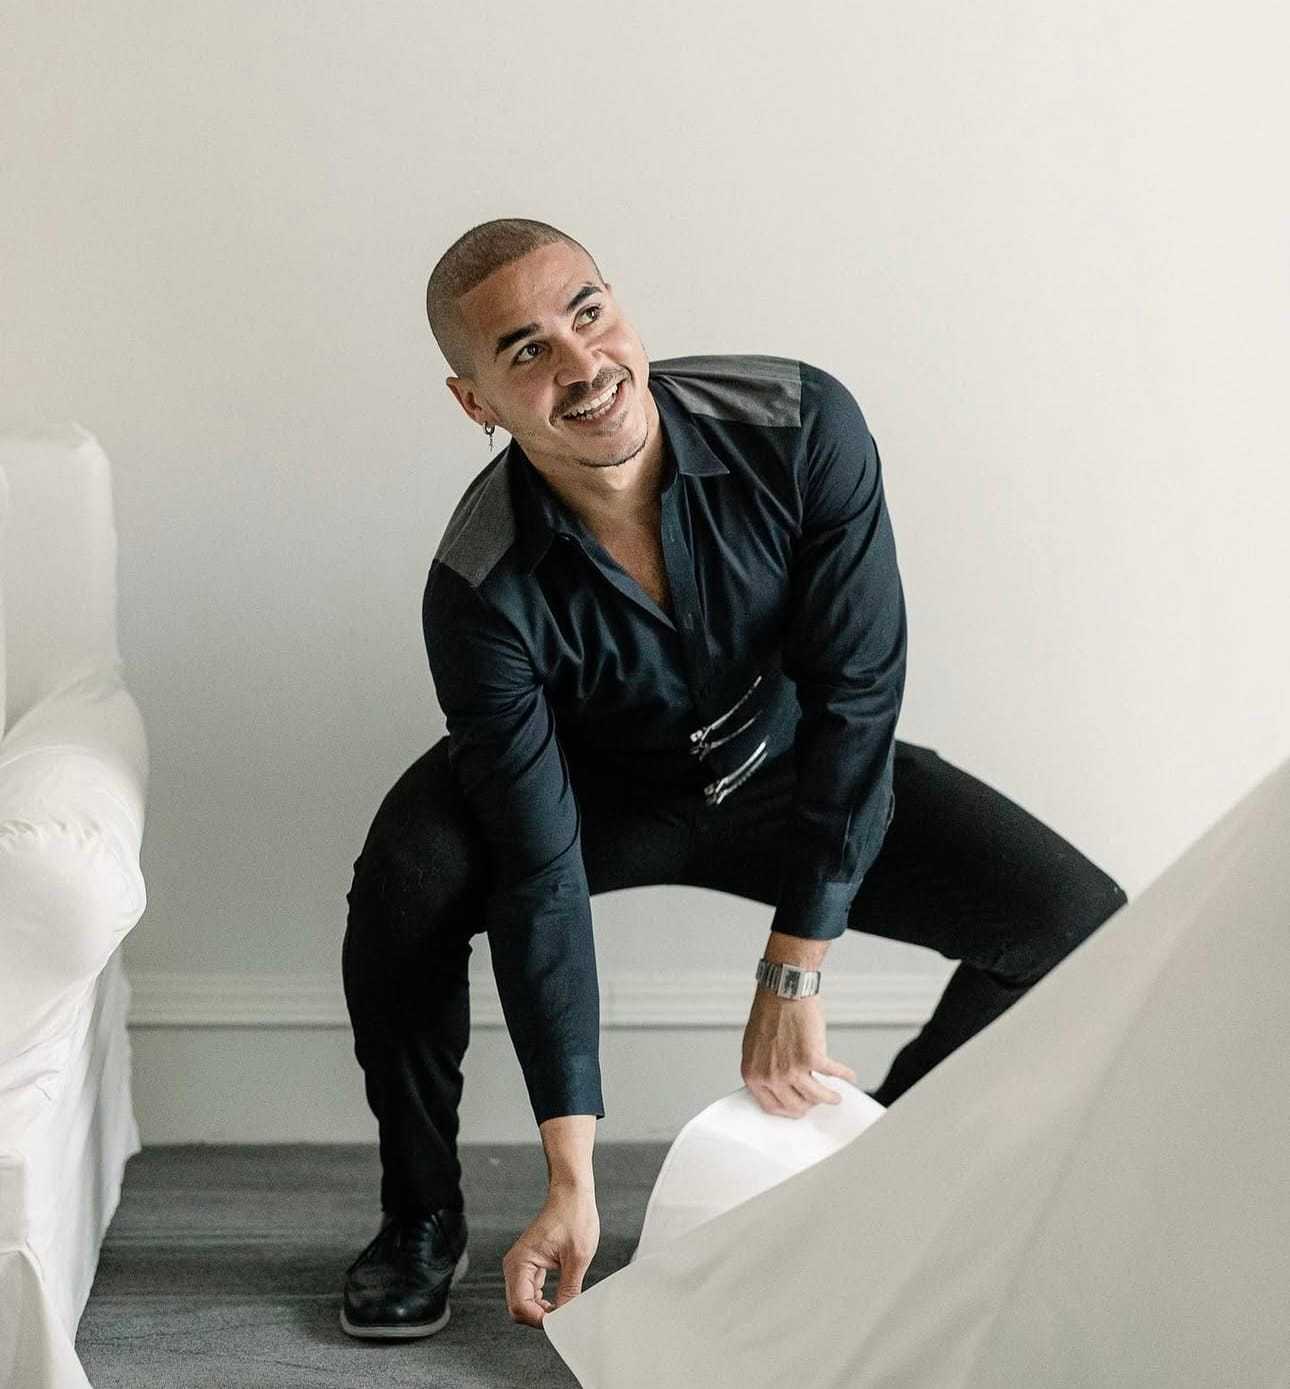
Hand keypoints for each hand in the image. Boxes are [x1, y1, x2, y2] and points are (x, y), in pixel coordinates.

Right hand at [502, 1183, 600, 1326]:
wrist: (572, 1194)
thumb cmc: (574, 1216)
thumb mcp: (577, 1258)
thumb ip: (569, 1291)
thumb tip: (566, 1317)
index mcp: (521, 1262)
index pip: (520, 1306)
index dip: (539, 1319)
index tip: (561, 1321)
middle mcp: (515, 1265)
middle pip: (518, 1308)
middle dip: (539, 1317)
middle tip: (564, 1317)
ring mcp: (521, 1266)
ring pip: (523, 1303)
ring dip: (541, 1310)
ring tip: (564, 1309)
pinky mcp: (530, 1266)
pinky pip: (530, 1293)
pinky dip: (542, 1301)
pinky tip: (559, 1301)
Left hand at [741, 989, 856, 1117]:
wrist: (782, 989)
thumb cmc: (770, 1010)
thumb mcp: (756, 1045)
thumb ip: (765, 1067)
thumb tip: (779, 1083)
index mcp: (753, 1074)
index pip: (771, 1107)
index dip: (788, 1110)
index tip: (798, 1109)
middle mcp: (770, 1076)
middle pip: (795, 1106)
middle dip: (809, 1106)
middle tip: (817, 1101)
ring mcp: (791, 1069)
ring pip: (816, 1097)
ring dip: (830, 1098)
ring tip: (836, 1095)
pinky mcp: (811, 1058)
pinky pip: (833, 1074)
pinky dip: (844, 1076)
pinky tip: (849, 1076)